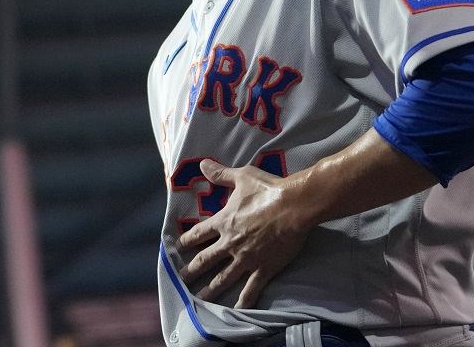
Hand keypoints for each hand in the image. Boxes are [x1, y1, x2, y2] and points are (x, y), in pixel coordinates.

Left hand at [177, 158, 312, 308]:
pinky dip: (243, 300)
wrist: (294, 206)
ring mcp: (246, 258)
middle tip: (182, 279)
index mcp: (224, 221)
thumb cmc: (268, 189)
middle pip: (206, 260)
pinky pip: (251, 288)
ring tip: (200, 299)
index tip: (179, 247)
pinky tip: (236, 309)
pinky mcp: (263, 268)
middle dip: (192, 270)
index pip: (199, 233)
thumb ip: (221, 174)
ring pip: (223, 278)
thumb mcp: (242, 177)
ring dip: (210, 289)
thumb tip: (202, 164)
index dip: (187, 240)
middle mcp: (230, 243)